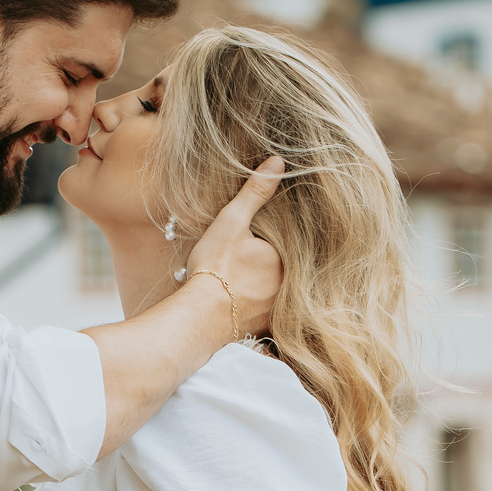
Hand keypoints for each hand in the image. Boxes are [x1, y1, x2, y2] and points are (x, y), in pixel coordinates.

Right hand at [186, 156, 284, 335]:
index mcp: (288, 259)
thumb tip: (279, 162)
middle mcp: (290, 286)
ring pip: (280, 292)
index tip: (262, 238)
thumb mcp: (232, 221)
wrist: (199, 318)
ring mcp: (279, 310)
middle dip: (275, 264)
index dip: (277, 239)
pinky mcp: (265, 328)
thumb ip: (256, 192)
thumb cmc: (215, 267)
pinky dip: (261, 307)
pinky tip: (247, 303)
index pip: (292, 243)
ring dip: (270, 287)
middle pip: (287, 268)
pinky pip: (269, 313)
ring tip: (251, 280)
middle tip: (254, 260)